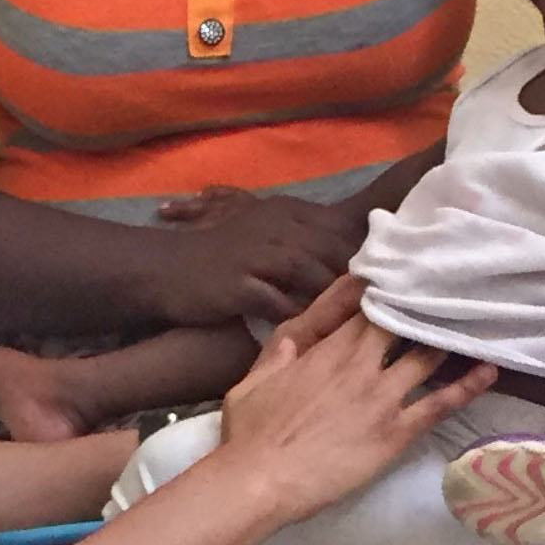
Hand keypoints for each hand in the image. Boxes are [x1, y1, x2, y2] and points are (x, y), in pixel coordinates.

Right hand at [152, 191, 360, 325]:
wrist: (163, 268)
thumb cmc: (216, 257)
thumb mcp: (259, 235)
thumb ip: (298, 240)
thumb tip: (341, 259)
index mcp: (282, 213)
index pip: (334, 228)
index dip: (360, 252)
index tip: (381, 276)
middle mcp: (271, 228)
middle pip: (327, 246)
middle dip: (352, 274)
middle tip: (375, 303)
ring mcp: (253, 254)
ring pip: (305, 270)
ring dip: (329, 293)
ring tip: (350, 318)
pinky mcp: (237, 284)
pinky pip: (275, 300)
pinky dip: (296, 313)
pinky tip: (310, 331)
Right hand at [219, 302, 495, 530]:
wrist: (259, 479)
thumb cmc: (249, 432)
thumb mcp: (256, 377)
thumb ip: (282, 350)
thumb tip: (299, 333)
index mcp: (326, 348)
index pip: (367, 307)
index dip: (390, 291)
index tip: (411, 276)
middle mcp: (359, 364)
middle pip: (403, 322)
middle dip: (427, 305)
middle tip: (454, 291)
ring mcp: (381, 396)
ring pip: (428, 355)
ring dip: (451, 338)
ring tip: (478, 322)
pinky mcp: (395, 431)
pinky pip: (440, 403)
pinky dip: (467, 385)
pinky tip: (490, 370)